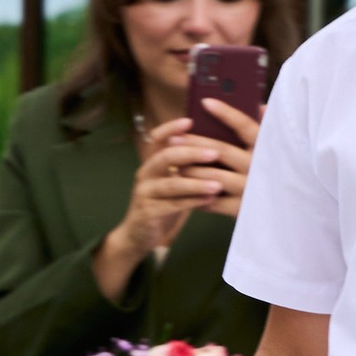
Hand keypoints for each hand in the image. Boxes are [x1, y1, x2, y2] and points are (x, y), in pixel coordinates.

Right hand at [94, 111, 246, 297]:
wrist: (138, 235)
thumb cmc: (162, 204)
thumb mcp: (172, 181)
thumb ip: (186, 166)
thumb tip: (216, 146)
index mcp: (151, 163)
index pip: (157, 139)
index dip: (171, 128)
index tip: (190, 121)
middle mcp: (145, 174)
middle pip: (165, 157)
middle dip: (191, 153)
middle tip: (214, 152)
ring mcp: (145, 194)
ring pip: (171, 184)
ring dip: (196, 183)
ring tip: (218, 183)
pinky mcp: (149, 213)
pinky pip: (173, 205)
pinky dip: (193, 202)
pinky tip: (210, 200)